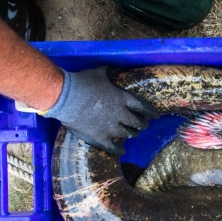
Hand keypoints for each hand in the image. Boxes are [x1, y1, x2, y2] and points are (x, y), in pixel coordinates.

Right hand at [43, 66, 158, 154]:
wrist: (65, 97)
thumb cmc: (82, 82)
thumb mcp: (99, 73)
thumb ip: (111, 72)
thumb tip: (117, 69)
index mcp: (122, 98)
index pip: (142, 106)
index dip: (150, 112)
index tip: (156, 116)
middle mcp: (120, 114)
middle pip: (136, 122)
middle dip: (141, 124)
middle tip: (143, 125)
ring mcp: (111, 127)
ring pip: (127, 134)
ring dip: (132, 134)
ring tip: (134, 134)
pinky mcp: (100, 137)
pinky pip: (113, 146)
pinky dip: (119, 149)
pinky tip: (122, 151)